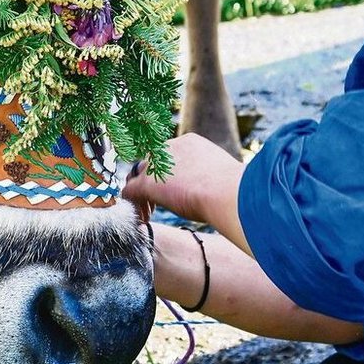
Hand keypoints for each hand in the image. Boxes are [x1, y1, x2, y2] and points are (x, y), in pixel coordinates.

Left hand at [124, 134, 244, 225]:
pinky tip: (143, 220)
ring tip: (150, 214)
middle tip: (158, 204)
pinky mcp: (147, 184)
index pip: (168, 157)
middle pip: (150, 165)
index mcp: (189, 143)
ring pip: (138, 178)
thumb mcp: (220, 175)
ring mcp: (156, 165)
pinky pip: (130, 193)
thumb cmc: (233, 188)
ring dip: (142, 196)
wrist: (228, 192)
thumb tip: (216, 189)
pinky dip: (134, 207)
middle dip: (152, 183)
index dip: (168, 175)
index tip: (174, 190)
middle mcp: (169, 148)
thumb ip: (208, 176)